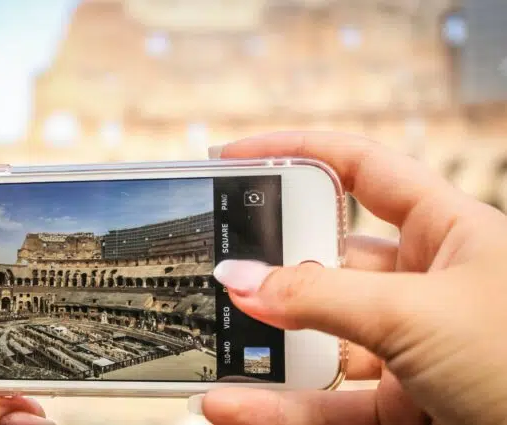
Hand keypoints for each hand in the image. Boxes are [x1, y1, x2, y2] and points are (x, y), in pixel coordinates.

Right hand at [198, 132, 506, 424]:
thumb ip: (322, 298)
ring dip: (266, 351)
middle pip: (328, 262)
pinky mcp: (402, 406)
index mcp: (448, 231)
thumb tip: (240, 280)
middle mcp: (426, 284)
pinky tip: (232, 404)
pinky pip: (328, 403)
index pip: (361, 170)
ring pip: (322, 341)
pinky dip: (279, 406)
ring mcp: (410, 348)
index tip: (236, 158)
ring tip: (210, 350)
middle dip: (271, 268)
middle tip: (213, 267)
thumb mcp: (419, 314)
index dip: (299, 152)